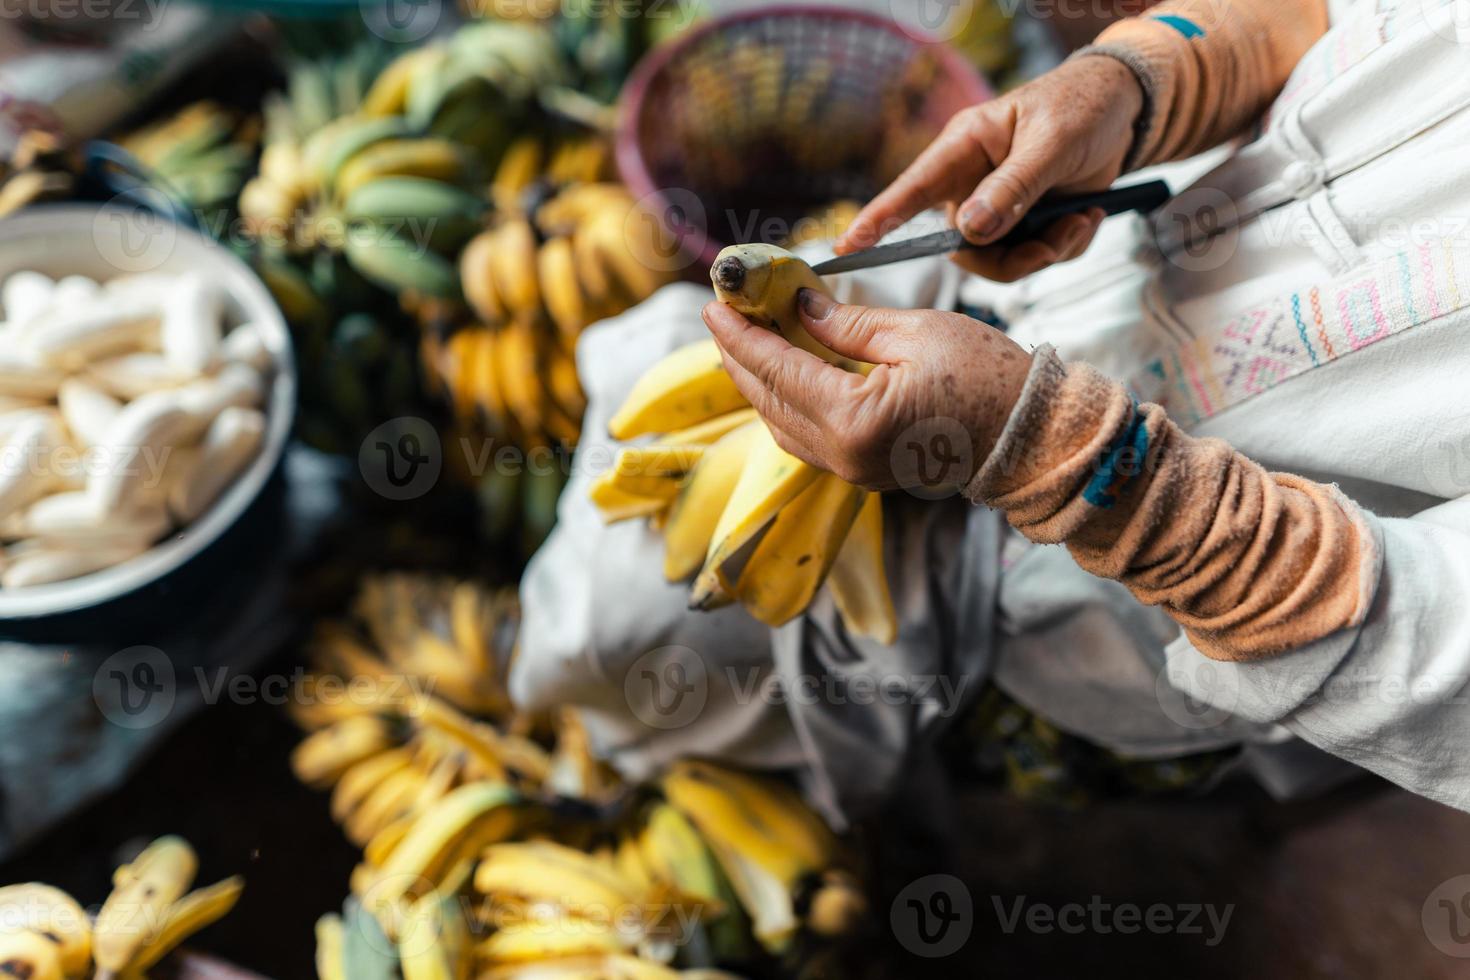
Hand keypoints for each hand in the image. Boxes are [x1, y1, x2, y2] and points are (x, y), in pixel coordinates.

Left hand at [702, 291, 1031, 491]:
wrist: (1032, 437)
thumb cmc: (989, 378)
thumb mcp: (915, 333)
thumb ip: (847, 323)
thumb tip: (799, 309)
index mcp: (852, 419)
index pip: (776, 369)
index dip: (740, 334)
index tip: (714, 304)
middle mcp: (842, 455)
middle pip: (768, 400)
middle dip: (739, 356)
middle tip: (722, 316)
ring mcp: (851, 470)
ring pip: (781, 423)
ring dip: (759, 382)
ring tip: (744, 340)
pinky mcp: (862, 471)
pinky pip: (805, 436)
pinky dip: (786, 402)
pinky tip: (782, 373)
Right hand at [836, 55, 1143, 281]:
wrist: (1123, 111)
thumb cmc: (1081, 108)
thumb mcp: (1052, 144)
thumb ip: (1012, 188)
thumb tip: (970, 232)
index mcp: (965, 149)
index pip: (911, 189)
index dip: (877, 220)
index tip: (846, 247)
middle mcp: (972, 183)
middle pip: (964, 247)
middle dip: (1012, 256)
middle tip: (1054, 239)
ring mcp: (997, 208)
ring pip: (1000, 261)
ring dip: (1044, 252)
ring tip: (1080, 219)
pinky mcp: (1024, 224)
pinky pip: (1032, 258)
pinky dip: (1064, 246)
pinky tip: (1085, 215)